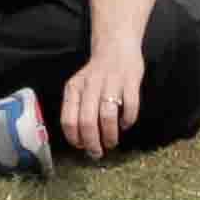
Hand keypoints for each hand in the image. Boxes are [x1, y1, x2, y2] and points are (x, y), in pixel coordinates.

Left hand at [59, 42, 144, 156]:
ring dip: (110, 135)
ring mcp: (111, 83)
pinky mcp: (131, 82)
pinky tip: (125, 124)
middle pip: (87, 121)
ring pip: (107, 116)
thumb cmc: (96, 74)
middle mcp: (90, 86)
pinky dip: (128, 121)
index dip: (75, 138)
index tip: (81, 147)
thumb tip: (80, 139)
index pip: (69, 119)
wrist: (115, 47)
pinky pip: (130, 106)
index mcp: (74, 88)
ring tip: (112, 142)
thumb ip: (77, 108)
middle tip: (98, 152)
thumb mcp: (79, 87)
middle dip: (92, 142)